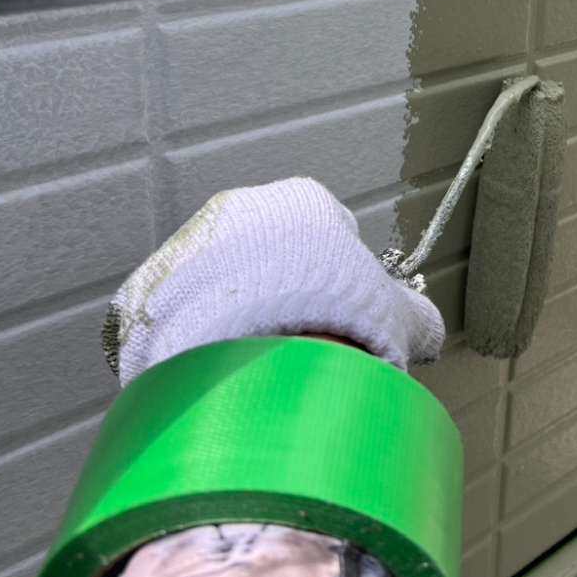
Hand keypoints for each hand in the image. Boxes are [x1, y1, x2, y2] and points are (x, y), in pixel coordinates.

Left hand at [104, 178, 444, 384]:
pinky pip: (178, 319)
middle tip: (301, 342)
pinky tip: (221, 374)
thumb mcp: (399, 318)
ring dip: (236, 318)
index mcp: (303, 202)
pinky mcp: (150, 290)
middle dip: (282, 294)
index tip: (340, 315)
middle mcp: (240, 209)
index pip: (327, 232)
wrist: (257, 354)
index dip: (339, 278)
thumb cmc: (340, 321)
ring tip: (258, 365)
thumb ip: (413, 316)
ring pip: (221, 286)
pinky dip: (196, 343)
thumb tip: (426, 328)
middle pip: (268, 255)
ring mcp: (189, 247)